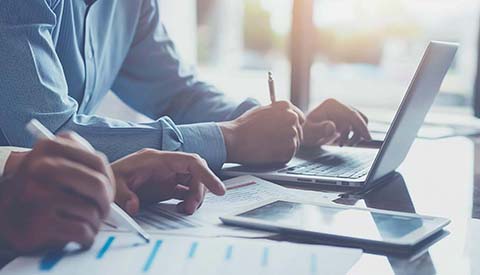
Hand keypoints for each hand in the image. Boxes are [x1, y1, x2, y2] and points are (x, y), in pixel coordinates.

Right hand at [0, 133, 114, 252]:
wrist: (3, 213)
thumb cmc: (37, 188)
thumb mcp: (51, 160)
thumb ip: (79, 158)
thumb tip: (109, 176)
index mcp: (49, 147)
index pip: (98, 162)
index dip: (109, 180)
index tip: (107, 190)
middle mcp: (41, 168)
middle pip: (98, 185)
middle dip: (106, 202)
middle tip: (104, 210)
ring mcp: (39, 196)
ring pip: (92, 210)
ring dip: (94, 221)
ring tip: (85, 222)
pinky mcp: (40, 223)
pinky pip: (83, 231)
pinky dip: (87, 236)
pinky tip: (80, 235)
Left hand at [111, 149, 225, 215]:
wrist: (103, 180)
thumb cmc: (110, 177)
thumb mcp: (113, 185)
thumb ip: (124, 195)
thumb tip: (135, 206)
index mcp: (157, 159)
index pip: (191, 162)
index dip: (207, 174)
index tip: (219, 190)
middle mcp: (166, 165)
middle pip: (196, 173)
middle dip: (200, 190)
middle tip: (190, 208)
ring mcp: (167, 175)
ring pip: (193, 182)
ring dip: (194, 197)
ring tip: (185, 210)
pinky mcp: (165, 186)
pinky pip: (185, 191)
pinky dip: (188, 200)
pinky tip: (181, 209)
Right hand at [219, 101, 304, 164]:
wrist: (235, 139)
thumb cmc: (245, 126)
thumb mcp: (263, 110)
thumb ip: (278, 113)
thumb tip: (287, 118)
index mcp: (285, 106)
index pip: (299, 117)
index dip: (291, 125)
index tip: (284, 130)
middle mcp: (291, 118)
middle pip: (298, 131)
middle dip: (288, 137)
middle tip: (274, 141)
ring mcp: (291, 134)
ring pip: (295, 143)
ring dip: (284, 146)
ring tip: (269, 146)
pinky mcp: (288, 150)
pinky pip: (290, 154)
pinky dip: (281, 156)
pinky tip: (269, 152)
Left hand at [302, 98, 370, 146]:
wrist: (302, 133)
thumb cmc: (304, 131)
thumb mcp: (310, 132)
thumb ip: (320, 129)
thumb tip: (333, 127)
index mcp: (332, 105)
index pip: (351, 114)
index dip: (361, 126)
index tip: (367, 138)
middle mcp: (338, 106)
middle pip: (358, 117)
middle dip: (358, 132)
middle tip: (351, 144)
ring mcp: (341, 112)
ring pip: (358, 123)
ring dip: (354, 135)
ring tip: (342, 144)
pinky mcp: (342, 119)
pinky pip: (354, 127)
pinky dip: (351, 136)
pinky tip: (341, 142)